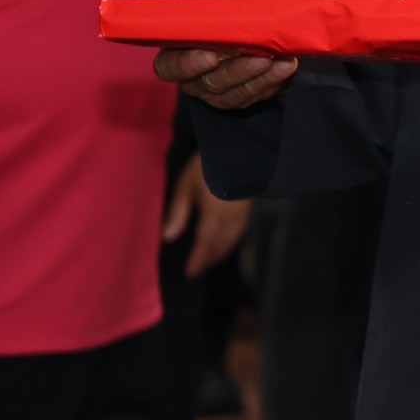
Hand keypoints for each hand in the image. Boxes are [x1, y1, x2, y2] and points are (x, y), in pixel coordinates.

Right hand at [153, 0, 298, 109]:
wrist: (266, 12)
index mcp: (179, 49)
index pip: (169, 66)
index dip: (185, 65)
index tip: (210, 56)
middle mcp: (195, 74)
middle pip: (205, 82)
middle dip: (233, 72)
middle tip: (256, 58)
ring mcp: (220, 88)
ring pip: (233, 91)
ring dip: (257, 75)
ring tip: (275, 58)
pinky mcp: (245, 93)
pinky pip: (256, 92)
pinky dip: (272, 79)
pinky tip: (285, 65)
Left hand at [163, 155, 250, 279]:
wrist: (242, 146)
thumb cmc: (208, 165)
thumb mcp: (186, 185)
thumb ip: (178, 212)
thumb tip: (168, 238)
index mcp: (215, 214)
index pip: (206, 243)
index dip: (199, 260)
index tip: (190, 274)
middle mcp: (232, 217)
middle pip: (222, 244)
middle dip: (210, 259)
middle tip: (199, 270)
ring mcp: (245, 211)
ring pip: (234, 239)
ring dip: (222, 252)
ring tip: (211, 259)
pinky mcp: (251, 205)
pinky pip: (241, 230)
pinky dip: (232, 240)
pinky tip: (227, 240)